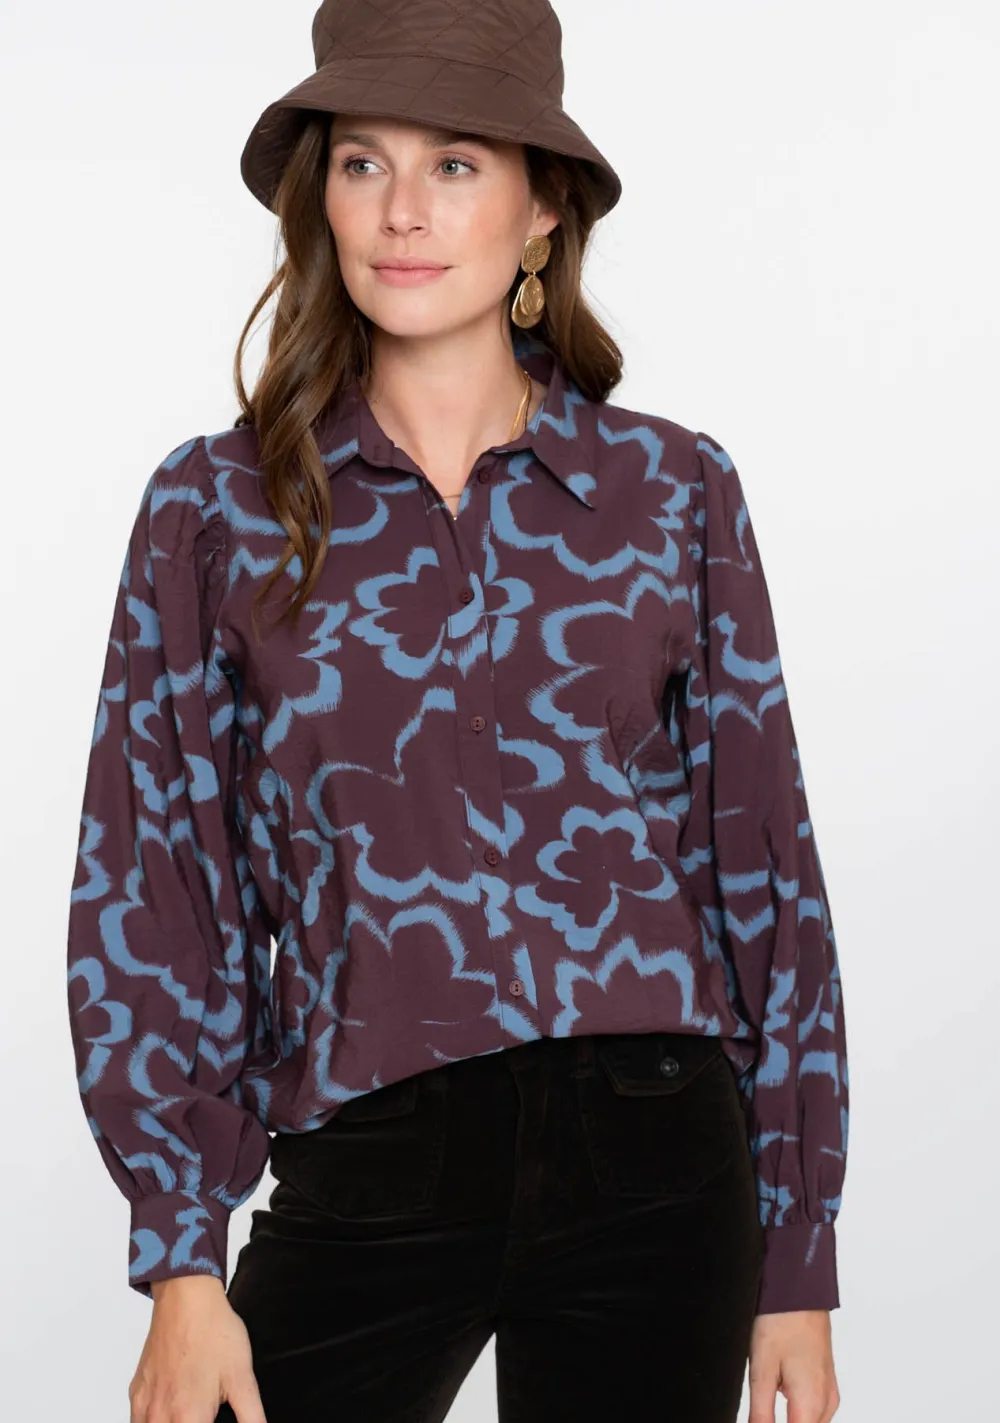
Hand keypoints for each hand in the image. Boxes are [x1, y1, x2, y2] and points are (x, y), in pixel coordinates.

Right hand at [128, 1275, 266, 1422]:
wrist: (186, 1297)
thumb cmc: (213, 1331)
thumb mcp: (242, 1377)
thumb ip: (251, 1416)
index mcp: (187, 1418)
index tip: (215, 1420)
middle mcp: (160, 1417)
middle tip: (206, 1414)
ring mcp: (143, 1406)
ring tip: (191, 1412)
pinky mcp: (136, 1393)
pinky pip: (138, 1422)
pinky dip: (153, 1422)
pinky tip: (172, 1410)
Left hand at [748, 1309, 839, 1422]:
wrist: (800, 1288)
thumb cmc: (781, 1321)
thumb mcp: (761, 1371)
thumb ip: (761, 1414)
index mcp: (811, 1405)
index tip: (761, 1416)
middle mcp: (826, 1402)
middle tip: (761, 1408)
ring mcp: (829, 1390)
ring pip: (811, 1422)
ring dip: (791, 1419)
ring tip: (769, 1393)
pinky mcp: (827, 1379)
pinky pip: (815, 1409)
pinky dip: (798, 1409)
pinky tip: (780, 1387)